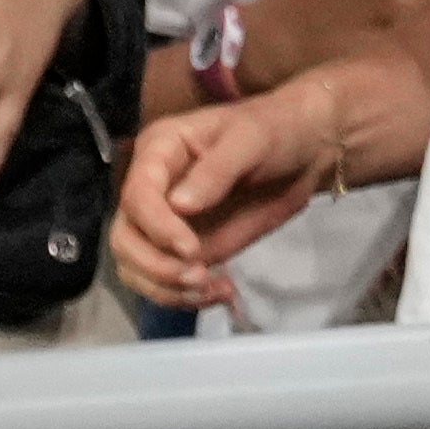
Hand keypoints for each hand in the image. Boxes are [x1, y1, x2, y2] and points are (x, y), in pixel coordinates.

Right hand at [110, 69, 376, 309]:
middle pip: (125, 238)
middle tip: (199, 277)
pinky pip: (165, 281)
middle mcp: (151, 189)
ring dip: (166, 288)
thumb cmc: (276, 131)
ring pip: (136, 267)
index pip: (136, 195)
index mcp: (159, 151)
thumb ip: (216, 170)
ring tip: (213, 289)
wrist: (304, 152)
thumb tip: (180, 206)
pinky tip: (222, 292)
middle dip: (156, 265)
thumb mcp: (251, 139)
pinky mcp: (183, 249)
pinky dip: (185, 297)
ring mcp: (164, 223)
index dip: (156, 227)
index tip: (191, 250)